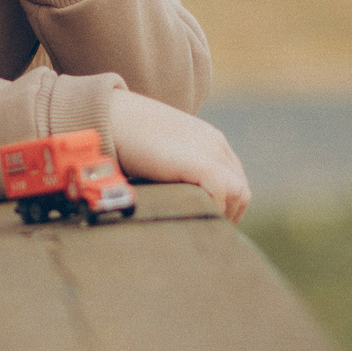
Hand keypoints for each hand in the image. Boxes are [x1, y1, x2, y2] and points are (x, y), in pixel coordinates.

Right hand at [108, 90, 251, 222]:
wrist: (111, 118)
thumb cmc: (126, 138)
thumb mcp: (160, 152)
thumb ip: (175, 168)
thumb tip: (173, 197)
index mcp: (209, 140)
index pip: (234, 180)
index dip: (224, 205)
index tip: (205, 221)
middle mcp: (215, 145)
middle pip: (240, 190)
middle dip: (227, 215)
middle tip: (203, 232)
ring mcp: (210, 152)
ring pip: (238, 193)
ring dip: (222, 215)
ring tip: (198, 227)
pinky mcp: (201, 162)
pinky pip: (224, 191)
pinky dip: (214, 208)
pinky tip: (193, 215)